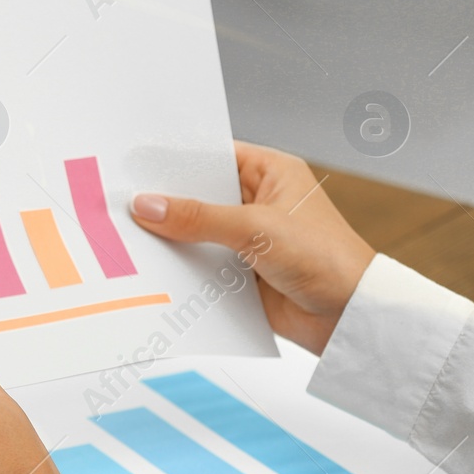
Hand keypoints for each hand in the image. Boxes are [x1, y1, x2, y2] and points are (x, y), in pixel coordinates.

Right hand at [129, 141, 375, 354]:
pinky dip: (181, 269)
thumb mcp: (256, 228)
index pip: (213, 156)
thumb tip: (149, 206)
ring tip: (130, 237)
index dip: (176, 161)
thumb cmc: (327, 260)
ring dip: (172, 239)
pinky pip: (201, 265)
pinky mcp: (241, 273)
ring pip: (196, 232)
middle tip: (124, 204)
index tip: (136, 166)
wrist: (349, 317)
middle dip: (167, 203)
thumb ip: (199, 217)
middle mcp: (258, 202)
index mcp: (271, 173)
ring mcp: (248, 238)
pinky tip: (155, 270)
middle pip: (199, 196)